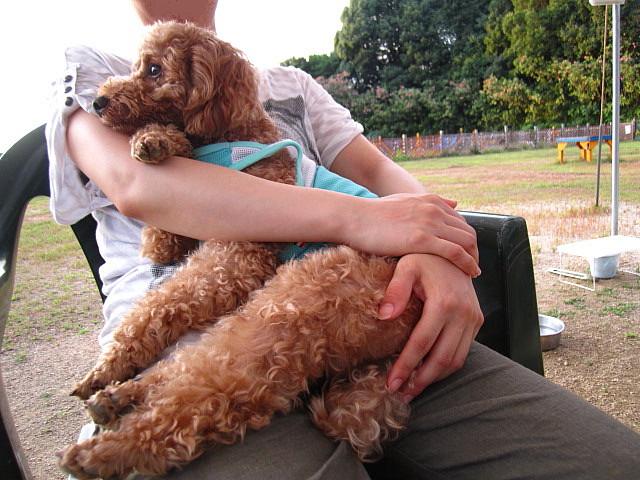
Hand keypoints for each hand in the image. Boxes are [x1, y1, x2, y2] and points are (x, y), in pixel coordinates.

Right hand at [349, 194, 479, 277]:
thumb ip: (429, 203)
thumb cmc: (373, 214)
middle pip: (468, 232)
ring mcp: (429, 223)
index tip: (467, 254)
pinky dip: (466, 264)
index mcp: (431, 201)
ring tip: (471, 273)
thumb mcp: (404, 201)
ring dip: (473, 259)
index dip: (467, 240)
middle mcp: (434, 209)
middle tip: (472, 267)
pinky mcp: (421, 239)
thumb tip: (454, 202)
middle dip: (474, 251)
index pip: (461, 221)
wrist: (354, 218)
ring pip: (466, 242)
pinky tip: (469, 274)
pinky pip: (454, 252)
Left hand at [381, 254, 483, 400]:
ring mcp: (473, 318)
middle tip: (400, 393)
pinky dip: (446, 366)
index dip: (406, 366)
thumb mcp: (405, 266)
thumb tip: (384, 316)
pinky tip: (427, 372)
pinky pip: (463, 351)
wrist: (452, 249)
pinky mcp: (477, 321)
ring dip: (434, 378)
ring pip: (456, 360)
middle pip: (442, 358)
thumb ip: (395, 290)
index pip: (422, 343)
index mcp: (444, 302)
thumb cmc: (424, 257)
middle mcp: (463, 313)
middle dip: (420, 380)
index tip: (391, 383)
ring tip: (411, 389)